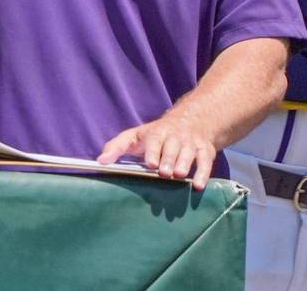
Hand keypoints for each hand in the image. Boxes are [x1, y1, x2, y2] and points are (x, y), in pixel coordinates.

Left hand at [98, 111, 216, 189]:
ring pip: (189, 153)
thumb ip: (116, 147)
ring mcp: (191, 143)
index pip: (155, 140)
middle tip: (165, 173)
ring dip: (185, 164)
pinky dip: (203, 173)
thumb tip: (100, 161)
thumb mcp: (135, 136)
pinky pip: (206, 161)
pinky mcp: (204, 150)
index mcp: (157, 133)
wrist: (192, 120)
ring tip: (179, 176)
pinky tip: (198, 185)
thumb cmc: (156, 135)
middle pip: (172, 147)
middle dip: (169, 159)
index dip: (153, 151)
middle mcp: (175, 137)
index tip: (150, 163)